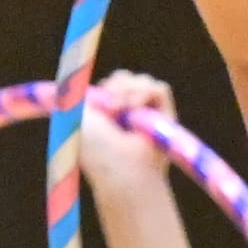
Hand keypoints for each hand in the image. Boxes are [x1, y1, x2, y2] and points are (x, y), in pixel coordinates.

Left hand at [76, 68, 182, 204]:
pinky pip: (159, 89)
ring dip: (128, 90)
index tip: (95, 100)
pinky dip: (145, 94)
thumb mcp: (80, 114)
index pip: (109, 85)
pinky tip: (135, 108)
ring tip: (121, 109)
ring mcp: (148, 115)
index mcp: (106, 116)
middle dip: (114, 85)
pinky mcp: (167, 117)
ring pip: (142, 81)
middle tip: (109, 106)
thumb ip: (85, 93)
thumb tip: (93, 81)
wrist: (120, 169)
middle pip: (124, 78)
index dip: (104, 86)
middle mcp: (128, 115)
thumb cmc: (96, 150)